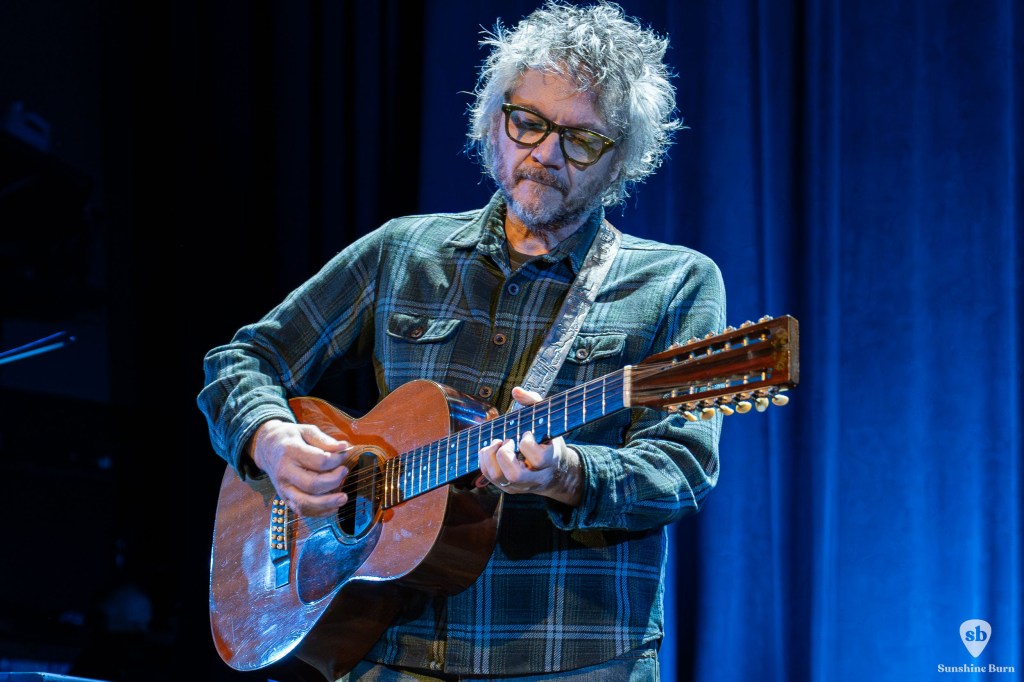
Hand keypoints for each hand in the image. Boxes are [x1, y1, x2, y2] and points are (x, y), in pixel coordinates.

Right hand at [249, 419, 351, 516]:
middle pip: (313, 485)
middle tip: (344, 472)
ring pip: (306, 503)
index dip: (336, 460)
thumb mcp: (306, 431)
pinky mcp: (284, 498)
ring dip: (328, 503)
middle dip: (334, 481)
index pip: (319, 461)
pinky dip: (319, 512)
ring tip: (343, 497)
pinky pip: (302, 511)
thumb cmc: (289, 438)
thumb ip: (324, 440)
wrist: (266, 447)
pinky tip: (333, 506)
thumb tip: (344, 447)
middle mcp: (285, 472)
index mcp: (290, 452)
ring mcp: (283, 488)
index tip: (344, 455)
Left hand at [477, 387, 582, 506]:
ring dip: (490, 457)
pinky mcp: (508, 488)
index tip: (526, 433)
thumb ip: (534, 402)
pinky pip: (489, 477)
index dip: (527, 444)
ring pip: (498, 478)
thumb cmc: (548, 440)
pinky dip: (484, 460)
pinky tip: (491, 448)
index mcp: (550, 460)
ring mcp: (520, 485)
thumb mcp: (547, 420)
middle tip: (507, 441)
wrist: (555, 471)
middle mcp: (535, 477)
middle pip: (515, 475)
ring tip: (496, 443)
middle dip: (504, 454)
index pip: (539, 459)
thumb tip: (516, 391)